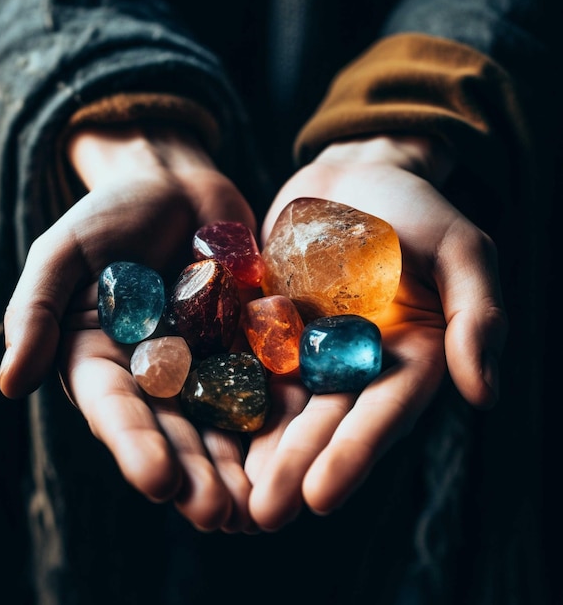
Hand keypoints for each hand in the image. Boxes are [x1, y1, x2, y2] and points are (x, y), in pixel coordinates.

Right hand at [0, 123, 257, 532]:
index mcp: (105, 361)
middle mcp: (157, 372)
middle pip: (175, 427)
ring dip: (241, 460)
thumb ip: (35, 312)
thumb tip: (10, 383)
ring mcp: (206, 358)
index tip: (157, 483)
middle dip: (195, 471)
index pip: (117, 411)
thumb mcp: (61, 254)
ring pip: (224, 416)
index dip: (135, 446)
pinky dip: (283, 408)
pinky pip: (267, 374)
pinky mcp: (247, 338)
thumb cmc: (110, 214)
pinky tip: (303, 441)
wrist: (173, 185)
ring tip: (262, 503)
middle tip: (219, 515)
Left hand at [245, 135, 507, 529]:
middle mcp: (355, 364)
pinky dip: (228, 394)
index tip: (320, 497)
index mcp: (408, 357)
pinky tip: (201, 426)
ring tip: (228, 490)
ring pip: (283, 404)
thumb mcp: (461, 249)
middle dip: (295, 465)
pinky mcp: (270, 326)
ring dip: (258, 447)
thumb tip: (485, 395)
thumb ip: (477, 315)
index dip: (353, 455)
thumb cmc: (415, 206)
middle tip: (262, 512)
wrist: (352, 176)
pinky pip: (248, 362)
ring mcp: (308, 347)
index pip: (382, 414)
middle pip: (326, 421)